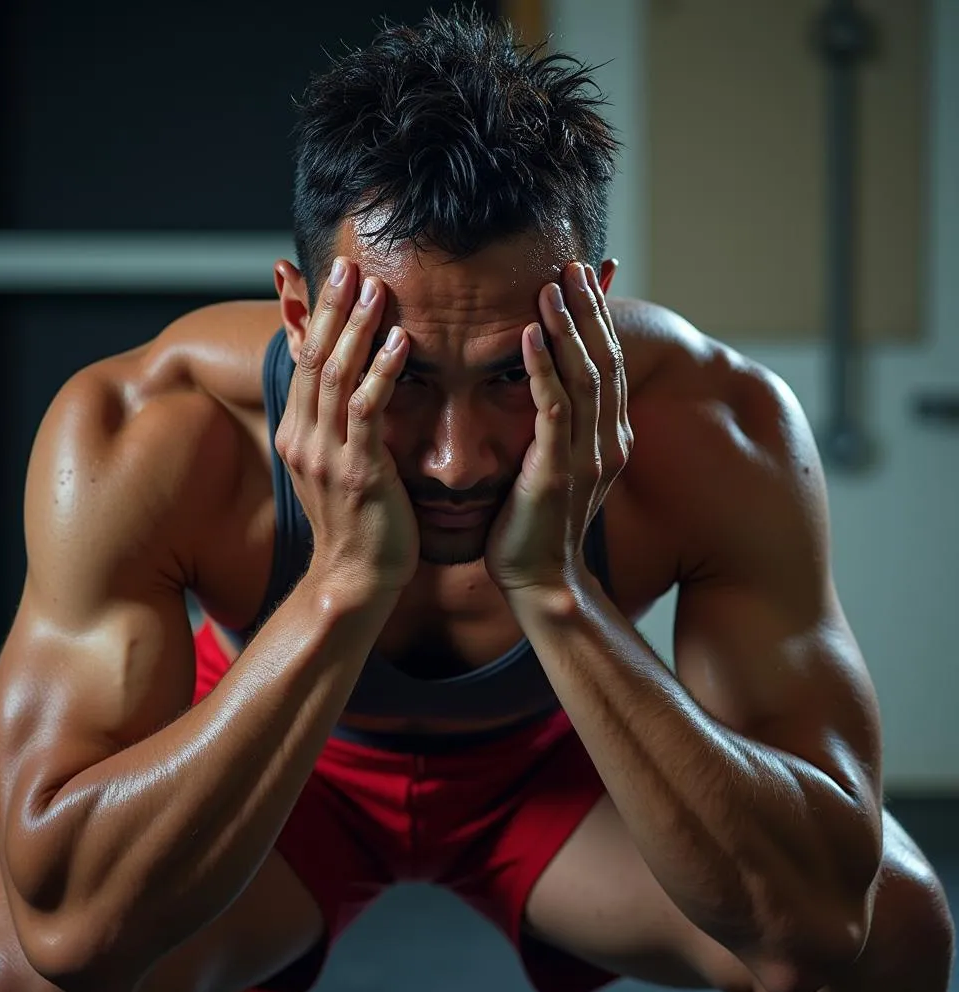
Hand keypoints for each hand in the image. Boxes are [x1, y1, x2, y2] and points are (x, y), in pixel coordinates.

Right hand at [275, 261, 419, 596]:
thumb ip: (337, 420)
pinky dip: (382, 373)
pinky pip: (367, 411)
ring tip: (374, 288)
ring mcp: (326, 455)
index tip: (325, 274)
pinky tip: (402, 343)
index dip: (312, 316)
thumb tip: (345, 384)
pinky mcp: (358, 471)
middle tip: (348, 263)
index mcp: (297, 434)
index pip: (301, 361)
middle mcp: (303, 439)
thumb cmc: (356, 522)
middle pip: (313, 358)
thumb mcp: (335, 465)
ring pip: (336, 376)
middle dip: (331, 308)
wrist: (355, 580)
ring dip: (356, 328)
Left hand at [485, 262, 632, 593]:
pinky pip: (551, 412)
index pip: (607, 365)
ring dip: (566, 329)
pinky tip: (527, 338)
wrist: (541, 582)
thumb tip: (551, 391)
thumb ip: (562, 427)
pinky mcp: (555, 475)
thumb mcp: (559, 467)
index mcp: (609, 439)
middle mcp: (607, 443)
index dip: (598, 319)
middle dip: (588, 310)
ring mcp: (585, 459)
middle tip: (571, 264)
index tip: (581, 278)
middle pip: (603, 361)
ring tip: (550, 286)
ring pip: (582, 379)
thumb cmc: (539, 525)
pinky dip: (541, 372)